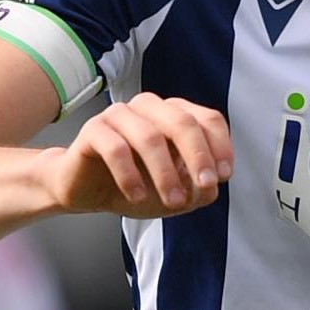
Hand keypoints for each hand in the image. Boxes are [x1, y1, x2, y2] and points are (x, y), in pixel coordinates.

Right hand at [47, 94, 231, 218]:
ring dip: (165, 172)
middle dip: (198, 156)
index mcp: (174, 115)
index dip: (220, 146)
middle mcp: (149, 108)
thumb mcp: (175, 193)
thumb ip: (198, 189)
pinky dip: (130, 176)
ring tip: (172, 201)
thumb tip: (210, 185)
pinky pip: (115, 148)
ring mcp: (120, 115)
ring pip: (150, 136)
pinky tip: (136, 196)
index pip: (208, 119)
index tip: (222, 177)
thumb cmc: (136, 184)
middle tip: (204, 185)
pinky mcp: (94, 130)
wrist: (87, 190)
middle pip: (182, 122)